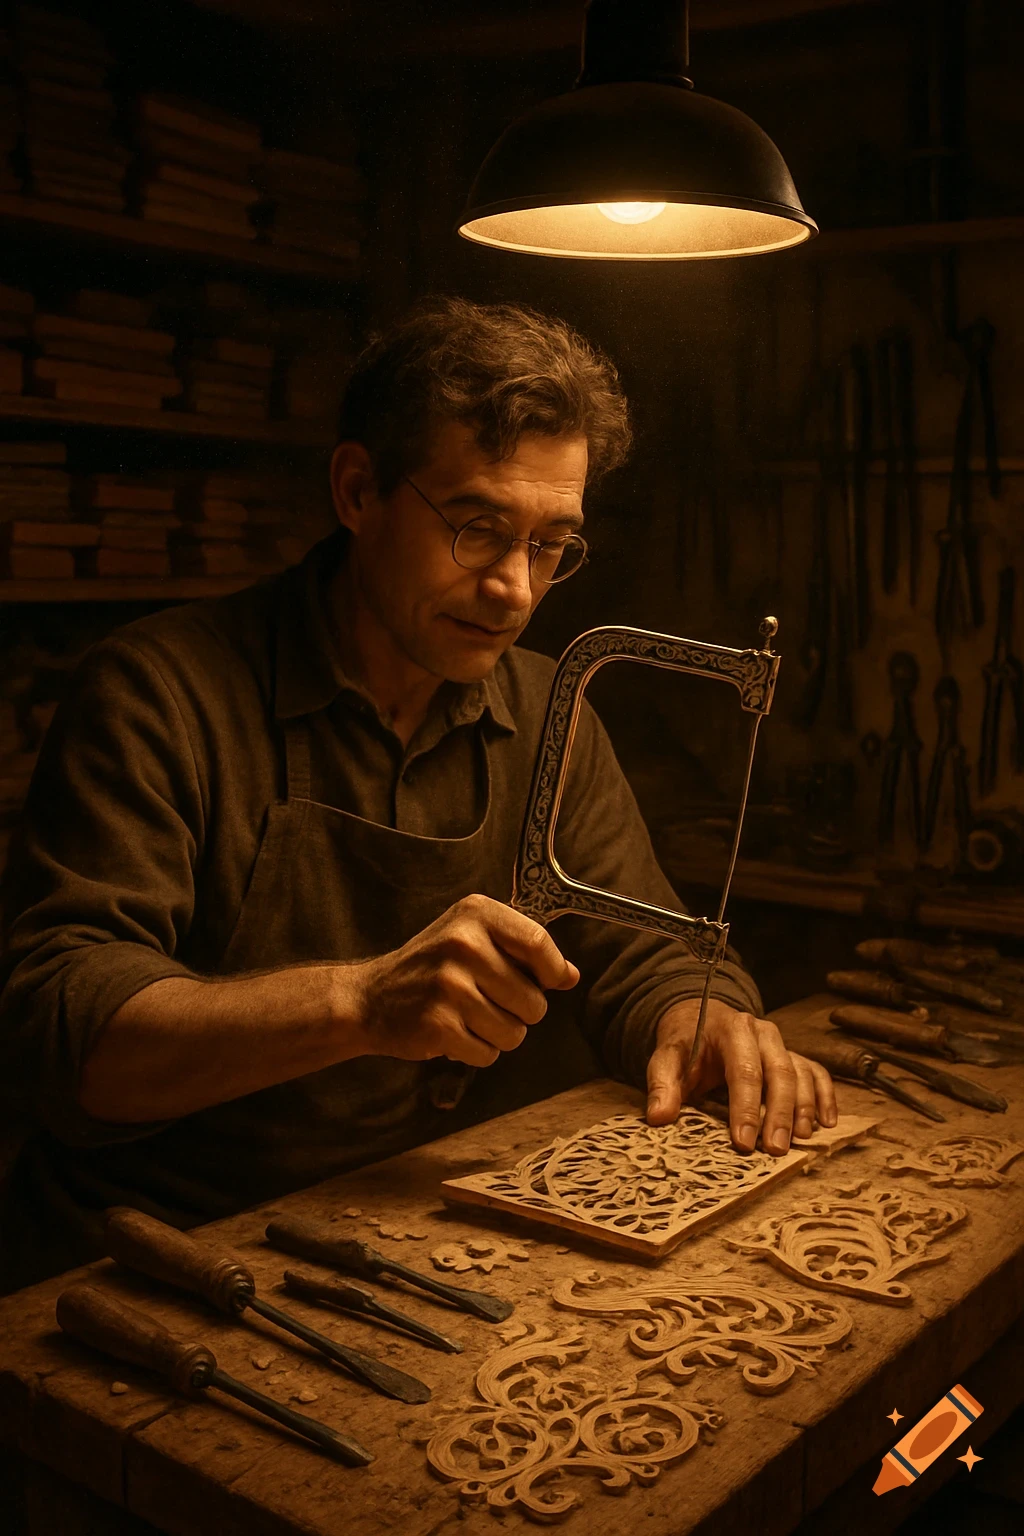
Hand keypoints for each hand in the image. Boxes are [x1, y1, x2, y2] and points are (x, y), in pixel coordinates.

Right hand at [353, 894, 578, 1066]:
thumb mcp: (473, 939)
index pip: (538, 943)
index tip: (547, 982)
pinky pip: (489, 1054)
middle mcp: (462, 944)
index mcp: (475, 914)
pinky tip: (453, 1033)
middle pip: (534, 1000)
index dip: (552, 971)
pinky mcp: (439, 1025)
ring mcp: (449, 986)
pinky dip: (476, 1052)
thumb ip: (522, 952)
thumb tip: (570, 975)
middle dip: (521, 1012)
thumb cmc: (432, 967)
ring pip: (515, 1033)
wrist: (369, 999)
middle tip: (488, 1002)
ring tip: (469, 1017)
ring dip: (498, 1034)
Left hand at [645, 997, 836, 1154]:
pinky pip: (816, 1072)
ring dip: (804, 1108)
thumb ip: (661, 1085)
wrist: (700, 1019)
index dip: (746, 1108)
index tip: (744, 1143)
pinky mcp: (792, 1054)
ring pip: (801, 1073)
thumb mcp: (665, 1059)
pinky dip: (825, 1095)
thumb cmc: (685, 1045)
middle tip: (776, 1150)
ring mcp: (781, 1043)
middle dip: (779, 1114)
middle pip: (779, 1072)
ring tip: (801, 1140)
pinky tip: (827, 1122)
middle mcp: (762, 1033)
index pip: (743, 1070)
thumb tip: (659, 1117)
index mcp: (731, 1030)